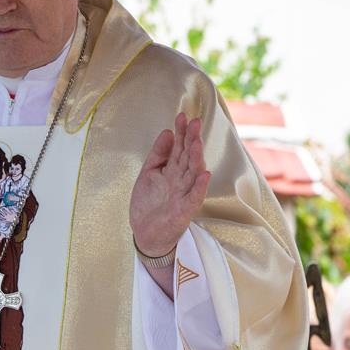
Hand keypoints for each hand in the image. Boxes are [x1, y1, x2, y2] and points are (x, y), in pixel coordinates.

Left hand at [130, 112, 210, 256]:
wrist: (145, 233)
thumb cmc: (149, 203)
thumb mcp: (149, 173)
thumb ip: (158, 154)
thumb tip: (167, 132)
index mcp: (173, 170)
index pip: (179, 147)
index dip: (181, 132)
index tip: (182, 115)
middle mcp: (181, 180)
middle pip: (188, 157)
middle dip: (191, 139)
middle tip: (194, 122)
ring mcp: (184, 195)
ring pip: (193, 174)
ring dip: (196, 158)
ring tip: (197, 142)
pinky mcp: (185, 211)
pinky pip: (194, 197)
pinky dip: (199, 186)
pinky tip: (204, 174)